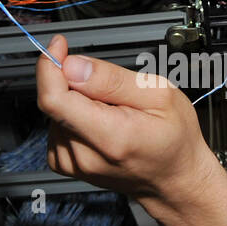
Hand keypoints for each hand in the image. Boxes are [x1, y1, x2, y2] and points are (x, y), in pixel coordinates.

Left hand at [35, 34, 219, 208]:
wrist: (175, 178)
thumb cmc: (174, 139)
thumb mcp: (159, 94)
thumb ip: (112, 79)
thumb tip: (73, 66)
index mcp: (111, 136)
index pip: (54, 99)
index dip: (51, 66)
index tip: (61, 47)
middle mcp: (86, 155)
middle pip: (55, 101)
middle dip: (74, 82)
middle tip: (110, 89)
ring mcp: (74, 164)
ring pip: (54, 112)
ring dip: (75, 101)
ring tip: (111, 110)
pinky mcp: (67, 164)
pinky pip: (55, 127)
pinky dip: (71, 117)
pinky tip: (97, 122)